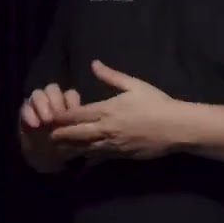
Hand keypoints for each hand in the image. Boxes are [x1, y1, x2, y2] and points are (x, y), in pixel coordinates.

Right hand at [19, 83, 87, 169]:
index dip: (71, 102)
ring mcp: (37, 105)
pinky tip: (33, 125)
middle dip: (54, 101)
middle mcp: (51, 101)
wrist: (45, 158)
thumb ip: (80, 127)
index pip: (70, 95)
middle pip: (52, 89)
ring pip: (38, 94)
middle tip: (58, 116)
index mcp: (67, 104)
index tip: (74, 113)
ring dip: (41, 104)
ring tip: (46, 121)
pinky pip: (25, 107)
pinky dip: (29, 114)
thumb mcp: (77, 138)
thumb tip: (88, 122)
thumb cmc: (65, 146)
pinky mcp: (25, 112)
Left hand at [50, 60, 185, 159]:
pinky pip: (99, 158)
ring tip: (56, 148)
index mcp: (107, 110)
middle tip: (46, 135)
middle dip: (59, 135)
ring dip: (69, 148)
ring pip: (84, 148)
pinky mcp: (121, 156)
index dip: (60, 116)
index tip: (49, 116)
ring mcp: (113, 145)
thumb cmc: (156, 103)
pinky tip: (79, 159)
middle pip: (74, 134)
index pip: (76, 114)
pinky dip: (87, 157)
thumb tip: (93, 63)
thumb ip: (110, 76)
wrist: (177, 128)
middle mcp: (106, 129)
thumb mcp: (134, 85)